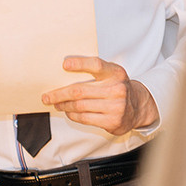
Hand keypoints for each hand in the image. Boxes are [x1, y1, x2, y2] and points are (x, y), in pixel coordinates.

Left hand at [42, 56, 156, 135]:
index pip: (96, 65)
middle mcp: (117, 89)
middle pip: (80, 90)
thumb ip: (94, 72)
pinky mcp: (112, 121)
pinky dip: (72, 115)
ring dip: (64, 105)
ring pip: (80, 106)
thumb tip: (64, 72)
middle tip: (47, 96)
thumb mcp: (112, 74)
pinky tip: (68, 112)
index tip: (65, 64)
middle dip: (60, 94)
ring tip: (56, 104)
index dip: (80, 64)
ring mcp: (116, 106)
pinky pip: (85, 118)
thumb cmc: (117, 87)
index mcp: (115, 73)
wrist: (138, 106)